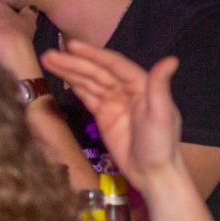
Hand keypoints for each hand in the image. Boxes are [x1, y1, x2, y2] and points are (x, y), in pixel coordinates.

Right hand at [40, 40, 183, 195]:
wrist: (153, 175)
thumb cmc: (161, 145)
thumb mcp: (162, 115)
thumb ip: (160, 86)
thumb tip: (172, 60)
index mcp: (141, 85)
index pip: (113, 65)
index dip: (92, 54)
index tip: (71, 46)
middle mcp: (126, 89)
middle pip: (96, 72)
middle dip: (73, 63)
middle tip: (49, 55)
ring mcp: (113, 102)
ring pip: (89, 82)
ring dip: (69, 71)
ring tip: (47, 60)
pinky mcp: (104, 115)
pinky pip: (87, 96)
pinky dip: (74, 85)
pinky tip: (60, 77)